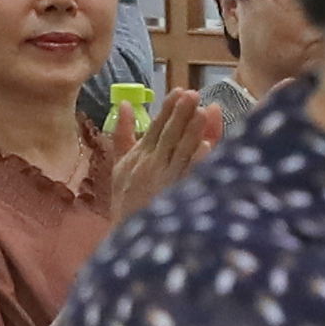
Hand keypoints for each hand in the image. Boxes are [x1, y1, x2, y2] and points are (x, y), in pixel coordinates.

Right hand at [96, 85, 226, 216]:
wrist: (127, 234)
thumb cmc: (125, 199)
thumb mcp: (119, 165)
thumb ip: (123, 134)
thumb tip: (127, 104)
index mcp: (139, 155)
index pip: (156, 127)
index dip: (168, 109)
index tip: (180, 91)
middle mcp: (151, 165)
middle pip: (169, 135)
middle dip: (181, 113)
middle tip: (193, 94)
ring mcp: (165, 180)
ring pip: (181, 151)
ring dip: (192, 131)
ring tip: (203, 112)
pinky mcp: (176, 196)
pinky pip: (188, 175)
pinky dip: (196, 160)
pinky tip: (206, 147)